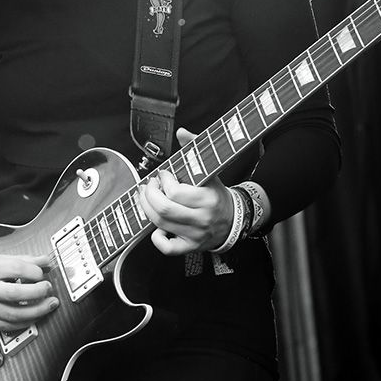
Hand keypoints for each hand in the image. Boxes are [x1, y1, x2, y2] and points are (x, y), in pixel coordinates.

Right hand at [0, 253, 58, 330]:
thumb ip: (23, 260)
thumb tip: (45, 262)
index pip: (16, 269)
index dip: (34, 272)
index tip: (41, 273)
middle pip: (15, 294)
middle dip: (38, 293)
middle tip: (48, 290)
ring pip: (13, 315)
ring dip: (36, 312)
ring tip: (48, 305)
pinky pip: (7, 326)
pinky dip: (24, 323)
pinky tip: (33, 317)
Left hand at [136, 128, 234, 254]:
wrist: (233, 220)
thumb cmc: (217, 195)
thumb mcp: (210, 171)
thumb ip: (195, 149)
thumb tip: (181, 132)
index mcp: (207, 198)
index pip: (175, 192)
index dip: (163, 180)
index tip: (163, 174)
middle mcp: (201, 218)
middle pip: (163, 209)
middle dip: (149, 194)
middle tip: (149, 185)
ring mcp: (194, 234)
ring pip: (160, 224)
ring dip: (147, 208)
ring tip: (146, 197)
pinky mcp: (189, 247)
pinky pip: (168, 248)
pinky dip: (157, 238)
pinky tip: (157, 227)